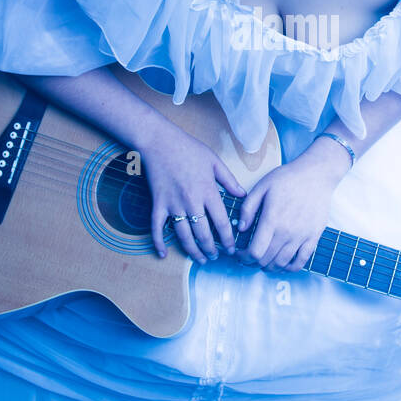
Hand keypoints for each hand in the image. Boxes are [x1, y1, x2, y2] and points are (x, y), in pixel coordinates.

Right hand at [135, 122, 244, 263]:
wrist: (160, 141)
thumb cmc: (189, 148)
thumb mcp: (214, 161)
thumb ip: (229, 180)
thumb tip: (243, 195)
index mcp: (208, 192)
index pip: (222, 223)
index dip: (228, 239)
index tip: (232, 248)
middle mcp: (192, 202)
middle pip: (204, 234)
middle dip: (212, 249)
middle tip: (216, 257)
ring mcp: (173, 205)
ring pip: (184, 235)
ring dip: (193, 250)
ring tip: (200, 258)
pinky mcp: (158, 204)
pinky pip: (157, 227)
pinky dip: (158, 242)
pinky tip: (162, 254)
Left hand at [235, 141, 348, 271]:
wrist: (317, 174)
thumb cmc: (289, 178)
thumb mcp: (262, 186)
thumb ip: (248, 208)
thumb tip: (241, 228)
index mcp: (272, 219)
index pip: (254, 251)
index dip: (243, 257)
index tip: (240, 254)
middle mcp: (287, 232)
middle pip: (266, 260)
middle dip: (253, 263)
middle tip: (248, 258)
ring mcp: (302, 236)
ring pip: (282, 263)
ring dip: (269, 267)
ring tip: (263, 262)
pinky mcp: (313, 237)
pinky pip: (301, 261)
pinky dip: (290, 268)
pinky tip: (283, 265)